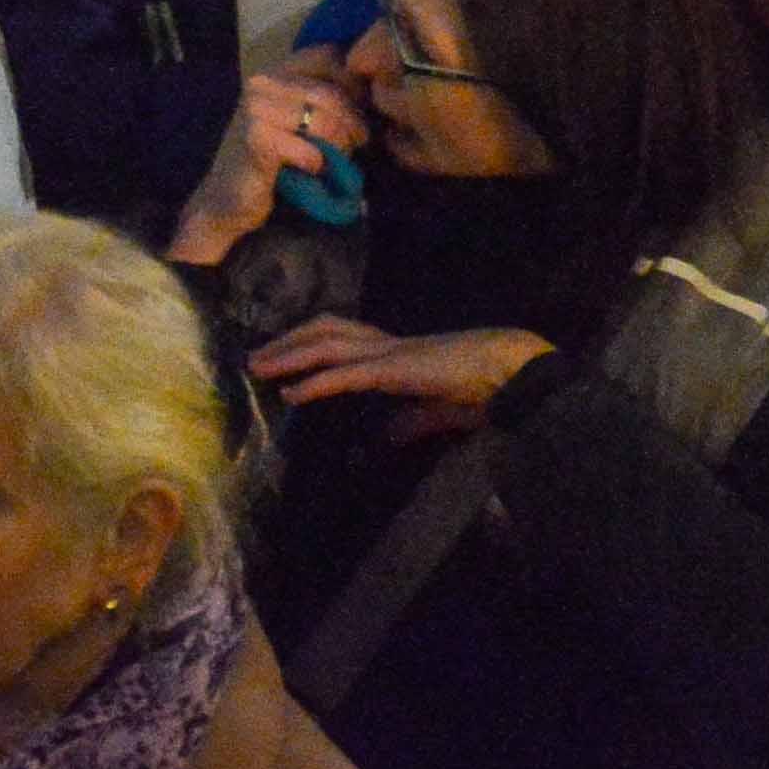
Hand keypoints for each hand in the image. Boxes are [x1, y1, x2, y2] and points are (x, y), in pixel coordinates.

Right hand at [178, 68, 366, 258]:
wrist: (227, 198)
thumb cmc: (270, 159)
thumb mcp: (296, 119)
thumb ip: (321, 98)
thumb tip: (369, 88)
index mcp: (273, 71)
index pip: (328, 55)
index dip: (353, 83)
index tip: (358, 111)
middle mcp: (261, 82)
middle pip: (332, 93)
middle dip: (353, 123)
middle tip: (356, 144)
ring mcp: (255, 109)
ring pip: (325, 121)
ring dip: (338, 147)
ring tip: (334, 160)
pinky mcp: (257, 140)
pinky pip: (309, 150)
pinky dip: (317, 165)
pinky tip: (308, 172)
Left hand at [245, 314, 548, 429]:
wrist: (512, 371)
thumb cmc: (484, 388)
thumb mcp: (439, 409)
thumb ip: (413, 421)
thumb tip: (391, 437)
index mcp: (397, 351)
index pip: (344, 337)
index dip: (310, 342)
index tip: (283, 356)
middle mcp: (387, 345)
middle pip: (325, 331)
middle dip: (288, 341)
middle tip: (255, 356)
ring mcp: (389, 353)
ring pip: (326, 345)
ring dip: (289, 355)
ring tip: (259, 367)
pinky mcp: (394, 370)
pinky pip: (345, 374)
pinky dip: (314, 382)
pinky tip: (291, 394)